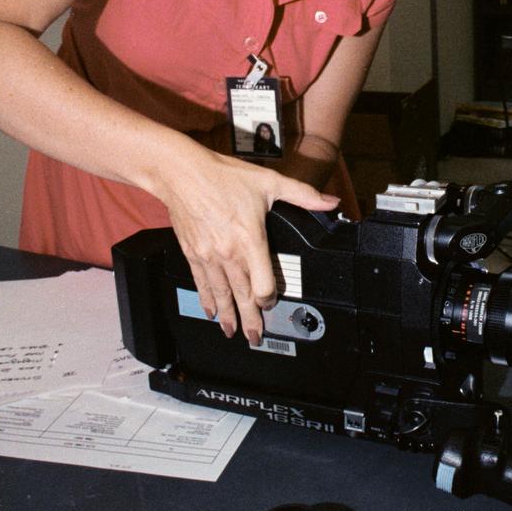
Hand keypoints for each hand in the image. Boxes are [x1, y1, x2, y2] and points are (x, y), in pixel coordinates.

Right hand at [160, 150, 337, 345]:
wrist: (181, 173)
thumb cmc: (221, 176)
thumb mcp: (269, 182)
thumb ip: (302, 195)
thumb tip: (330, 202)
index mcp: (250, 239)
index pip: (262, 283)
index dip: (269, 299)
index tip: (271, 305)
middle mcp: (228, 253)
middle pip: (242, 295)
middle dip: (249, 320)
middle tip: (254, 337)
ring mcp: (208, 255)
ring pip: (220, 294)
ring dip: (228, 315)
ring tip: (232, 332)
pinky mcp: (192, 253)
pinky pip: (201, 283)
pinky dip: (206, 299)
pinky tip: (211, 311)